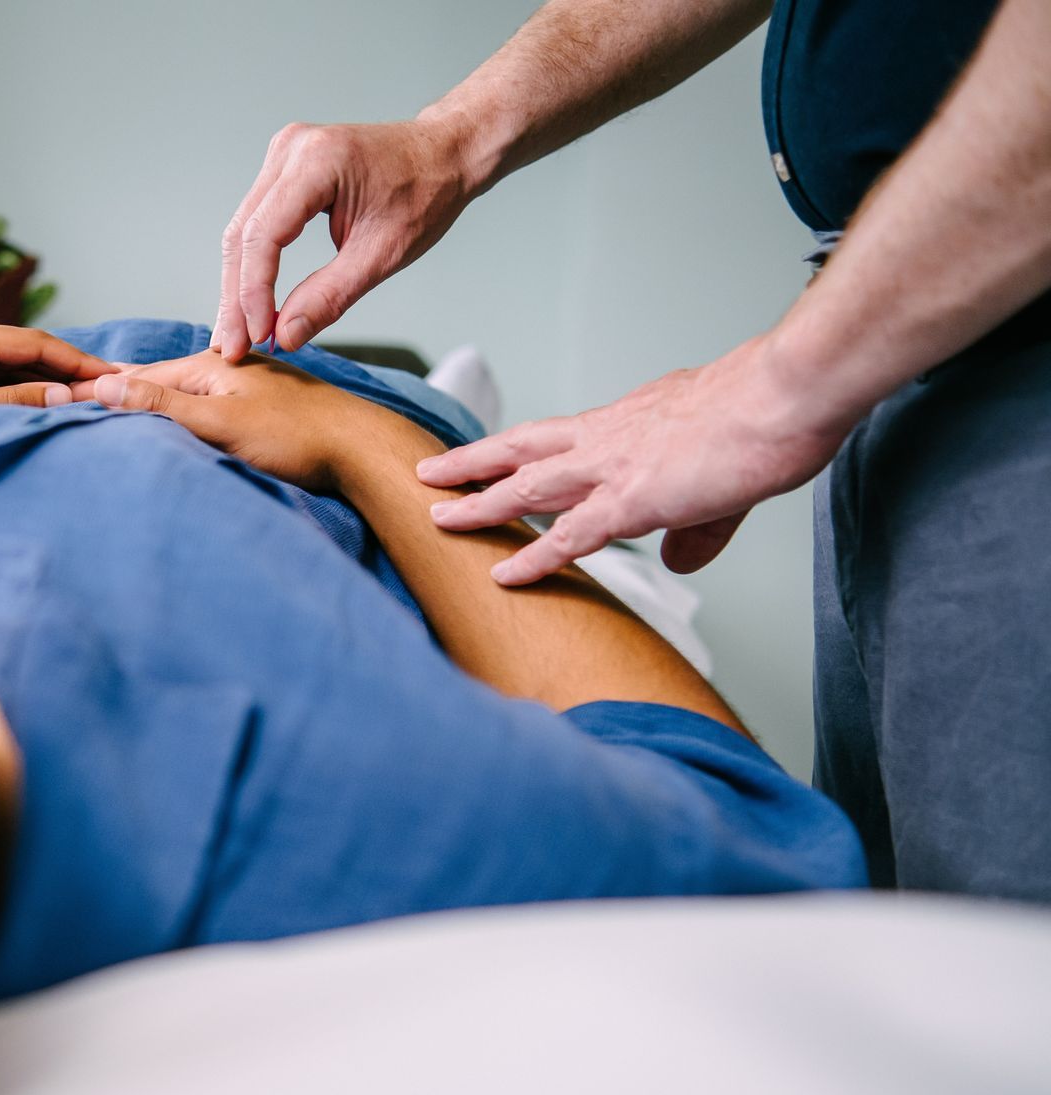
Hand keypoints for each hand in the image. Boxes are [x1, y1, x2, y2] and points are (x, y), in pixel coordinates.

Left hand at [0, 321, 116, 426]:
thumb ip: (11, 404)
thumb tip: (65, 396)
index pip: (34, 342)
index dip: (77, 360)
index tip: (114, 378)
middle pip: (24, 351)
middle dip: (67, 371)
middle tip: (109, 392)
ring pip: (7, 368)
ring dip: (44, 385)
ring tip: (83, 404)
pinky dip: (17, 395)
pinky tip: (36, 413)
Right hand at [70, 350, 432, 491]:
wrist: (365, 452)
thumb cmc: (301, 438)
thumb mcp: (222, 422)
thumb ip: (163, 405)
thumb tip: (102, 386)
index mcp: (212, 361)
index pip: (138, 375)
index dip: (100, 390)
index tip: (61, 402)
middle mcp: (226, 366)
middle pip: (157, 383)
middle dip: (119, 396)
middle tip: (72, 410)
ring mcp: (243, 387)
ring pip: (180, 397)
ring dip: (148, 409)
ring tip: (110, 420)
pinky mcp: (258, 410)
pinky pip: (203, 411)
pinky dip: (178, 419)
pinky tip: (171, 431)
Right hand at [216, 118, 482, 362]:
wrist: (444, 154)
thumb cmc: (425, 193)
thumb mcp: (382, 253)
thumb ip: (329, 296)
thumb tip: (284, 336)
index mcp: (317, 161)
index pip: (264, 235)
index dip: (255, 292)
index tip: (258, 337)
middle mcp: (290, 150)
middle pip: (243, 235)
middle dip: (236, 298)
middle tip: (232, 347)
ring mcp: (283, 155)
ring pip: (242, 232)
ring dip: (238, 287)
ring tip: (236, 334)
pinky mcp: (284, 169)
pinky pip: (256, 223)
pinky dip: (253, 266)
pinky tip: (251, 303)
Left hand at [414, 335, 854, 584]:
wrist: (789, 395)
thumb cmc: (771, 414)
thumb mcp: (726, 470)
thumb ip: (697, 524)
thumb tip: (678, 560)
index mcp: (630, 420)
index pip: (560, 434)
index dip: (521, 449)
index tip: (489, 458)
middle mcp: (609, 436)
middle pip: (521, 446)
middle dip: (471, 462)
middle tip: (429, 472)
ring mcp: (613, 467)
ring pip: (524, 485)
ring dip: (477, 503)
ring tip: (434, 518)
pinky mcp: (632, 500)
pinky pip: (567, 537)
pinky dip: (532, 559)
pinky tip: (501, 575)